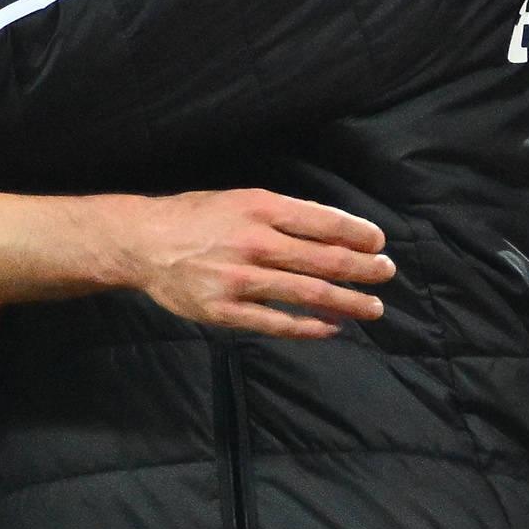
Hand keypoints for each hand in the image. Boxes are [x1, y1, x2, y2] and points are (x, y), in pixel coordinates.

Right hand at [119, 189, 392, 339]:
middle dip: (362, 269)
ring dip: (347, 301)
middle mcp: (254, 242)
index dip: (358, 234)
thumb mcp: (240, 199)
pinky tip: (331, 328)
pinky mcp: (225, 311)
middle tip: (385, 274)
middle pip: (324, 259)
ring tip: (372, 307)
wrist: (143, 242)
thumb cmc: (196, 217)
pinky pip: (276, 323)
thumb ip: (281, 214)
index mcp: (261, 208)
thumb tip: (332, 230)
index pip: (323, 222)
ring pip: (307, 293)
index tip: (379, 244)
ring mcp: (240, 280)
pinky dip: (309, 327)